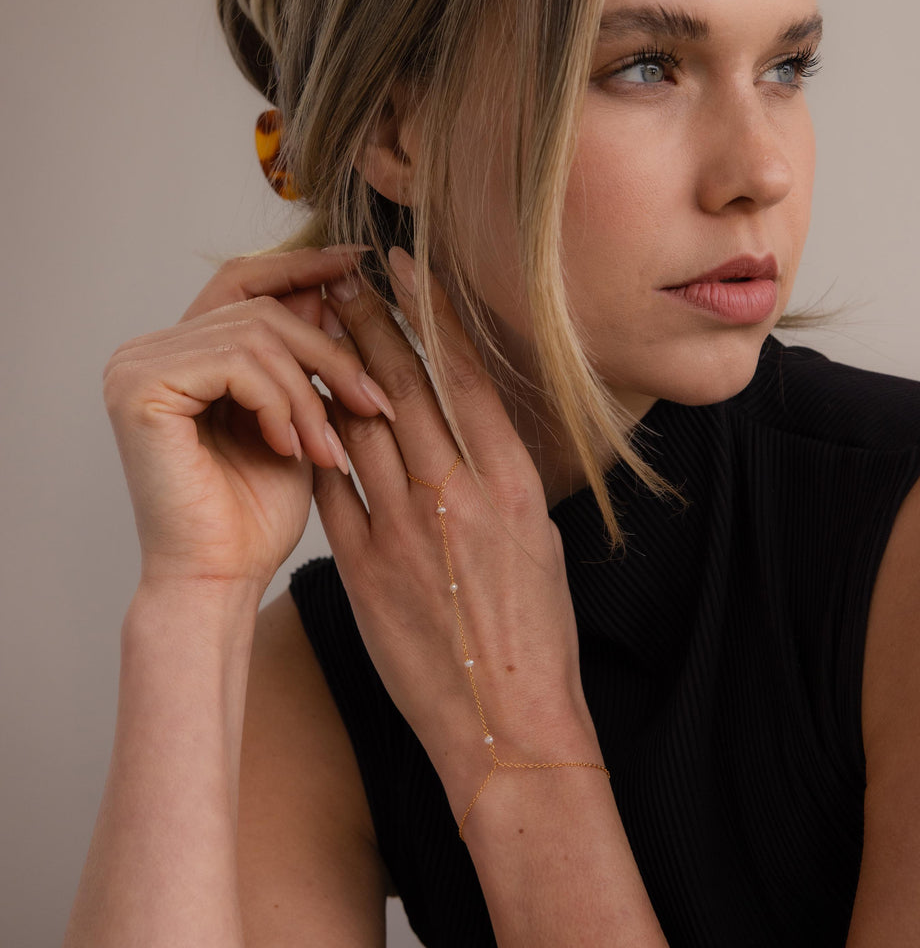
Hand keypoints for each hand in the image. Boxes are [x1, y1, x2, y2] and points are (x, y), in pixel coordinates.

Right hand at [103, 247, 391, 600]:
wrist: (220, 578)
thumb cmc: (258, 511)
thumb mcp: (299, 419)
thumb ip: (305, 360)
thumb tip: (337, 297)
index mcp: (184, 351)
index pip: (245, 281)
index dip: (303, 266)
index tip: (358, 262)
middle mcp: (151, 348)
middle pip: (261, 307)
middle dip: (331, 353)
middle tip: (375, 402)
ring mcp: (137, 365)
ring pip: (258, 335)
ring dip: (312, 392)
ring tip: (330, 448)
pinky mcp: (139, 388)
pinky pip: (238, 363)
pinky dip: (280, 403)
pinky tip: (291, 448)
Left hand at [312, 249, 598, 813]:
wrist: (505, 723)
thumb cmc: (535, 636)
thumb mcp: (540, 541)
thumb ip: (500, 481)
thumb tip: (469, 435)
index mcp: (514, 486)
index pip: (466, 377)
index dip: (432, 315)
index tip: (406, 273)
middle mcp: (458, 496)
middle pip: (402, 389)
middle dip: (369, 325)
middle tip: (342, 281)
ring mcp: (403, 531)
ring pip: (358, 427)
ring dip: (334, 372)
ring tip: (314, 330)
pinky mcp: (361, 567)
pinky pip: (332, 487)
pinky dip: (318, 441)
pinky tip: (302, 409)